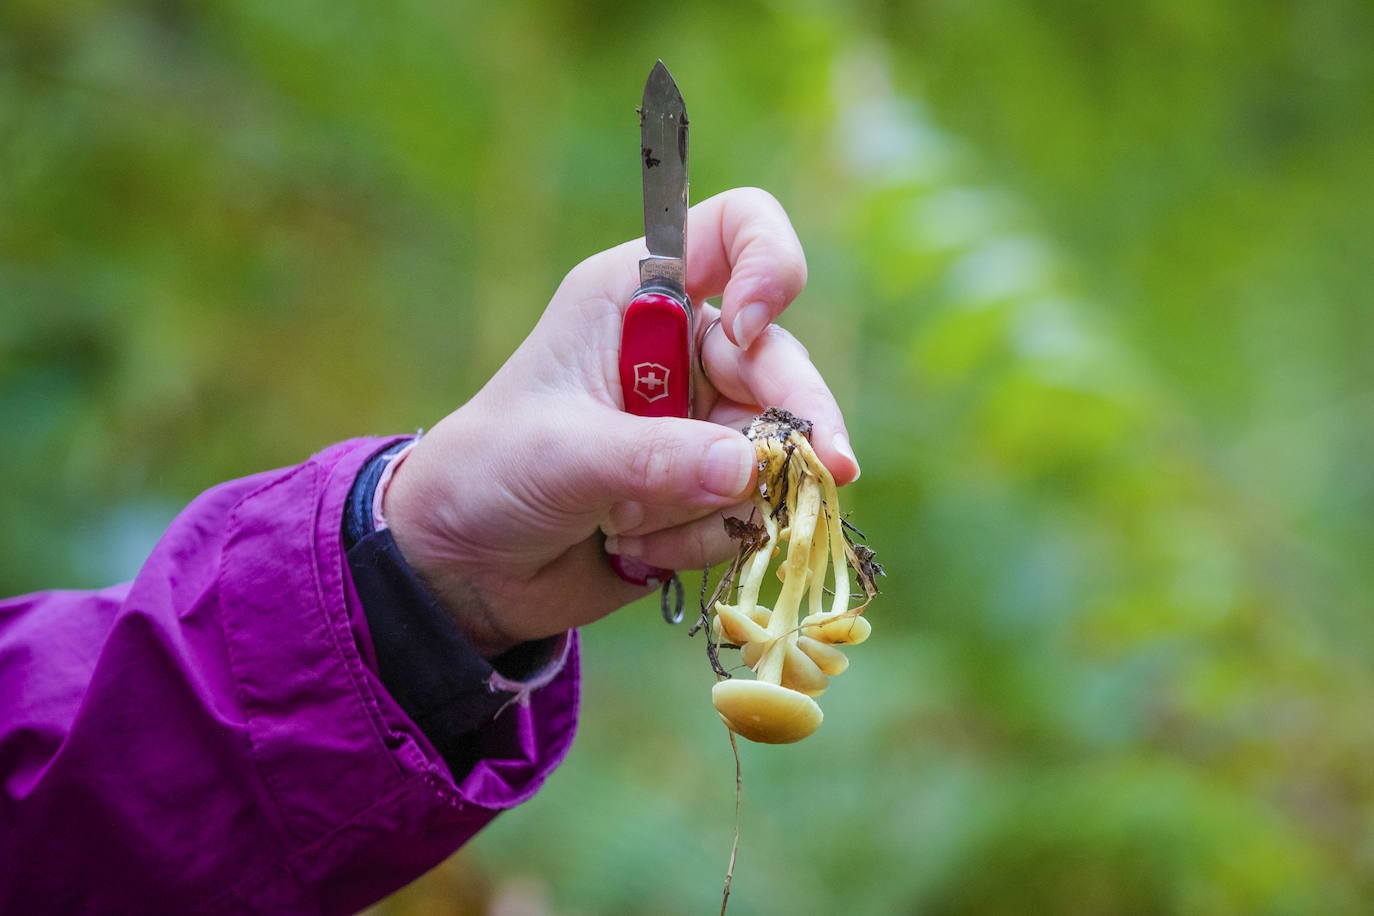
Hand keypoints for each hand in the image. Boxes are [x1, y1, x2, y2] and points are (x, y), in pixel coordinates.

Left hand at [383, 188, 859, 656]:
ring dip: (717, 503)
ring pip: (774, 449)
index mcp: (638, 297)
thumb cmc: (490, 472)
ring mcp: (700, 422)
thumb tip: (751, 469)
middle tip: (824, 472)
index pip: (737, 232)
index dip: (767, 266)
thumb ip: (655, 459)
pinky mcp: (707, 488)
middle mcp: (682, 349)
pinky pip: (750, 509)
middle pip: (781, 360)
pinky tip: (634, 546)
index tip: (752, 328)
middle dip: (795, 423)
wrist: (464, 562)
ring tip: (630, 527)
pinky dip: (704, 538)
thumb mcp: (563, 454)